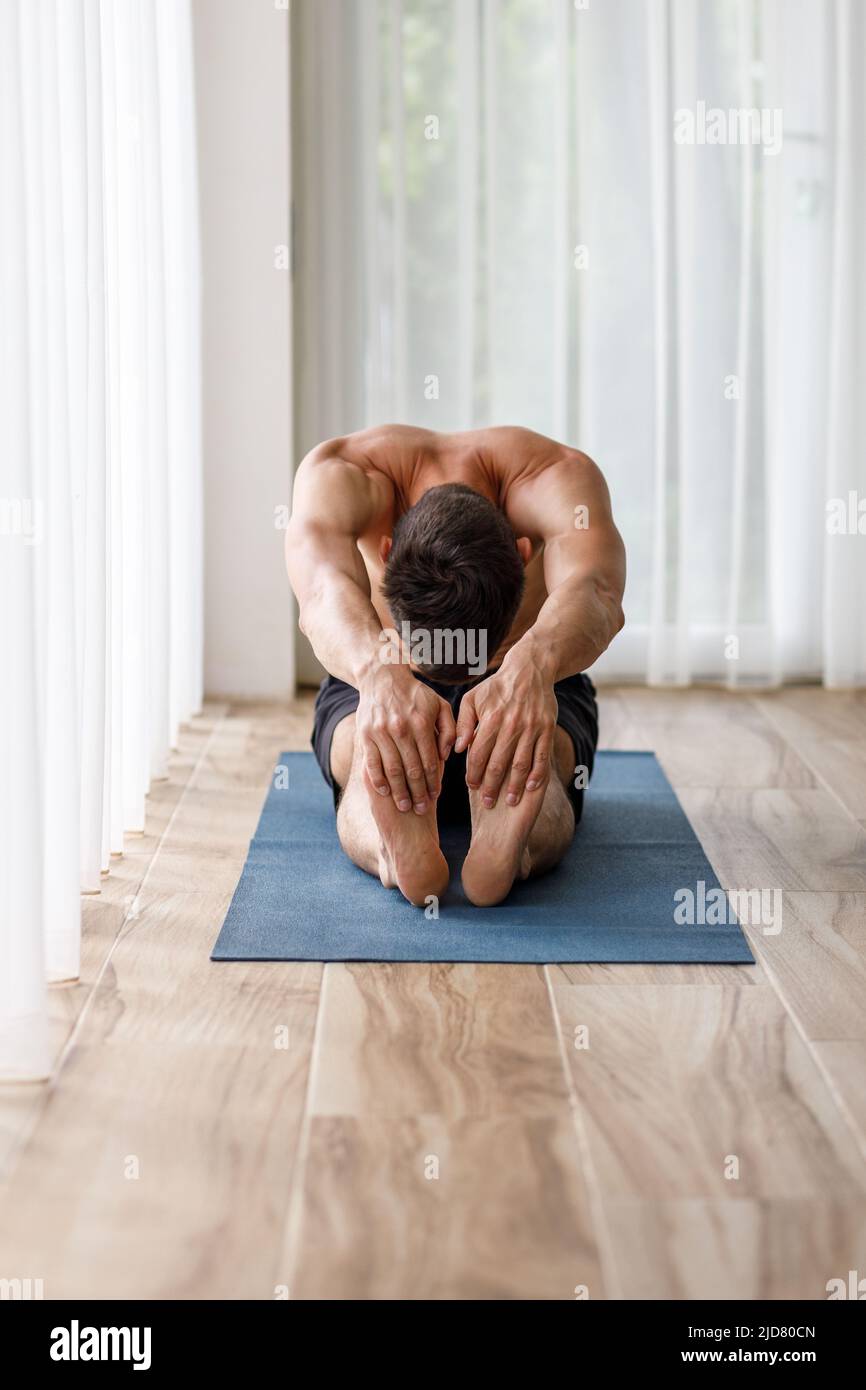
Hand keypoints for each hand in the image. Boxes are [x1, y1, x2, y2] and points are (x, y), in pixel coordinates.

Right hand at [357, 666, 455, 813]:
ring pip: (391, 770)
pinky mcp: (365, 735)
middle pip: (411, 769)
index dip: (433, 782)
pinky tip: (385, 791)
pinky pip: (372, 763)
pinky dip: (378, 780)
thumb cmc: (415, 694)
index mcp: (421, 723)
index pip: (429, 761)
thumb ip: (449, 730)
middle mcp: (401, 729)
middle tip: (421, 810)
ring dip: (399, 791)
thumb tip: (447, 756)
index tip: (435, 796)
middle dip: (417, 793)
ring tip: (405, 807)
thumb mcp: (439, 705)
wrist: (382, 676)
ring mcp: (381, 732)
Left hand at [454, 658, 556, 807]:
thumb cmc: (496, 687)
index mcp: (491, 719)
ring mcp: (531, 729)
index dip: (474, 773)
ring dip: (515, 786)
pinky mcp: (547, 730)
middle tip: (488, 803)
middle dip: (492, 786)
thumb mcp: (473, 699)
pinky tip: (531, 788)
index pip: (479, 754)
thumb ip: (463, 724)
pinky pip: (543, 757)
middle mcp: (511, 725)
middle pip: (499, 764)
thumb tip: (457, 750)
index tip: (471, 787)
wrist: (530, 670)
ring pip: (521, 764)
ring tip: (509, 802)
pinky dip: (538, 774)